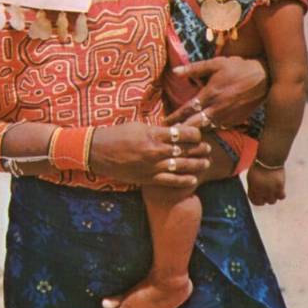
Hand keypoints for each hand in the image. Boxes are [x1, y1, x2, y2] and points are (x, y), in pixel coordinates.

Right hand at [89, 116, 211, 187]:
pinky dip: (183, 180)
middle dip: (199, 149)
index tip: (199, 133)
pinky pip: (170, 181)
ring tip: (205, 162)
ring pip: (181, 166)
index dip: (194, 133)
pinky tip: (193, 179)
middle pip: (185, 150)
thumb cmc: (118, 135)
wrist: (98, 152)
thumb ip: (157, 129)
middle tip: (208, 148)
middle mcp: (155, 151)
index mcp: (153, 134)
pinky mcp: (148, 178)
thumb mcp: (138, 126)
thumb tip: (173, 129)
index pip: (182, 133)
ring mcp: (152, 166)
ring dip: (196, 164)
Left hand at [165, 56, 266, 126]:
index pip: (188, 110)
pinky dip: (209, 130)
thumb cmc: (238, 68)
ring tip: (181, 137)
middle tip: (169, 136)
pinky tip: (202, 132)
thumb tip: (175, 71)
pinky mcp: (236, 121)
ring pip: (207, 129)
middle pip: (195, 124)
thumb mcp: (216, 63)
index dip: (174, 118)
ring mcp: (228, 117)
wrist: (264, 78)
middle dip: (181, 131)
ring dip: (195, 132)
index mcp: (210, 94)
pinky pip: (219, 128)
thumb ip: (194, 68)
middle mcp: (218, 108)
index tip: (163, 124)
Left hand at [247, 163, 285, 205]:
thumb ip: (252, 187)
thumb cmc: (258, 166)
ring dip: (272, 197)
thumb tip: (255, 193)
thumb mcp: (251, 176)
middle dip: (263, 198)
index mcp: (253, 187)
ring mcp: (271, 189)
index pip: (254, 201)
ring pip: (272, 201)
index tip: (258, 198)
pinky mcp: (280, 187)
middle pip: (263, 202)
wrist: (269, 159)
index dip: (256, 200)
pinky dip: (280, 194)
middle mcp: (262, 190)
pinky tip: (279, 190)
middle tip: (265, 193)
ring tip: (272, 191)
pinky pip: (281, 196)